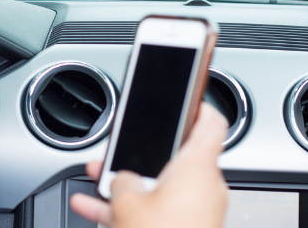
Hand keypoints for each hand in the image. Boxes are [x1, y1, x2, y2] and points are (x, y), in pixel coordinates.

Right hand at [70, 103, 228, 227]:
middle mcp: (204, 187)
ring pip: (159, 187)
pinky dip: (132, 208)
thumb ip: (121, 180)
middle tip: (120, 150)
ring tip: (99, 182)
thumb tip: (120, 180)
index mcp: (198, 167)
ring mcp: (198, 211)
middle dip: (142, 154)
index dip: (198, 105)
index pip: (211, 122)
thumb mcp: (128, 201)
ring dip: (131, 184)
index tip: (186, 96)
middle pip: (174, 157)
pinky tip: (96, 208)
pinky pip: (156, 211)